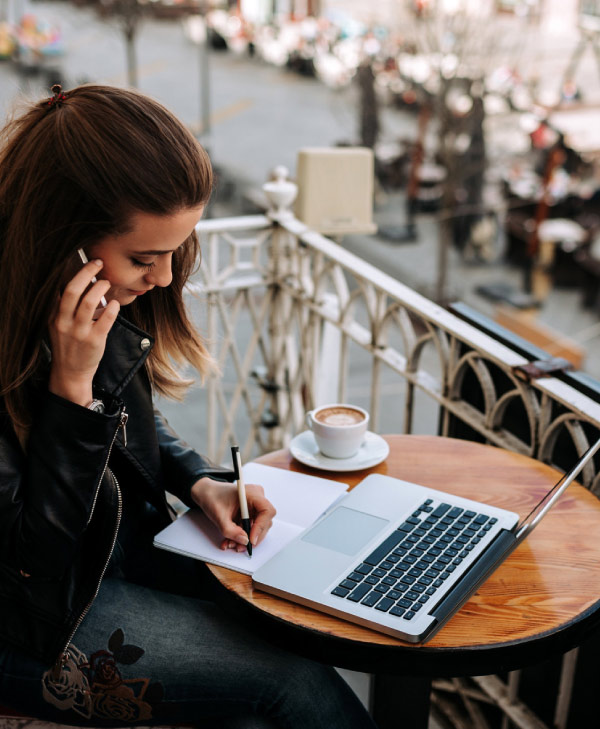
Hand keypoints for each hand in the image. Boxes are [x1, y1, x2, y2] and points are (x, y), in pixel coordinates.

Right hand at [48, 259, 119, 405]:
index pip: (60, 288)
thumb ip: (65, 308)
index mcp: (54, 315)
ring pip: (89, 303)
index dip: (75, 272)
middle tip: (98, 263)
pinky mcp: (94, 340)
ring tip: (107, 283)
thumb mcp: (59, 325)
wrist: (71, 372)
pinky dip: (112, 308)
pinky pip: (106, 319)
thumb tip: (83, 285)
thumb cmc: (69, 345)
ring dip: (100, 288)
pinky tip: (115, 303)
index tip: (87, 262)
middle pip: (72, 290)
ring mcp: (79, 332)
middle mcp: (63, 322)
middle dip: (86, 273)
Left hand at [190, 477, 275, 551]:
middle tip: (239, 546)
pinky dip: (243, 535)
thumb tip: (245, 541)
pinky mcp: (251, 512)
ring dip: (246, 538)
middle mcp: (257, 498)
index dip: (261, 527)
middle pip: (264, 522)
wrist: (207, 493)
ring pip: (258, 527)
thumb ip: (231, 530)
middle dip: (252, 536)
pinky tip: (232, 539)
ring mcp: (255, 505)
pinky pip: (252, 527)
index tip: (251, 539)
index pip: (267, 511)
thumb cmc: (213, 497)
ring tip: (232, 543)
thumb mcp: (219, 516)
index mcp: (252, 493)